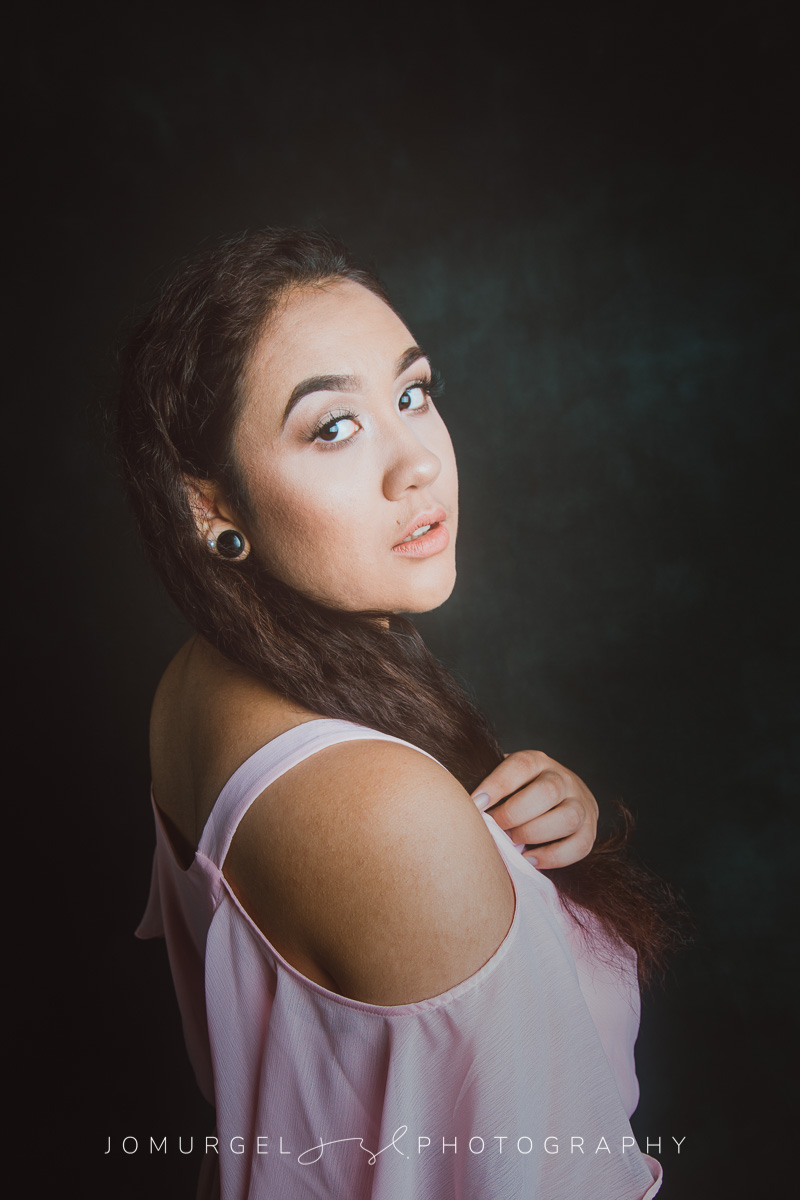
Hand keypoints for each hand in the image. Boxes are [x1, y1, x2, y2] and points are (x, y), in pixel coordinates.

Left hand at [471, 751, 598, 867]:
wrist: (556, 798)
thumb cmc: (516, 793)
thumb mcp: (504, 781)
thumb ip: (489, 789)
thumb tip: (460, 804)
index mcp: (537, 761)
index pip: (520, 766)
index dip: (497, 785)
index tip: (476, 804)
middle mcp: (563, 778)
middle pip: (548, 791)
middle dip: (516, 814)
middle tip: (495, 827)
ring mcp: (581, 803)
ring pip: (569, 817)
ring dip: (536, 834)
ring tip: (513, 843)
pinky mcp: (590, 829)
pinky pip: (581, 846)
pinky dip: (554, 857)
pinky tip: (530, 859)